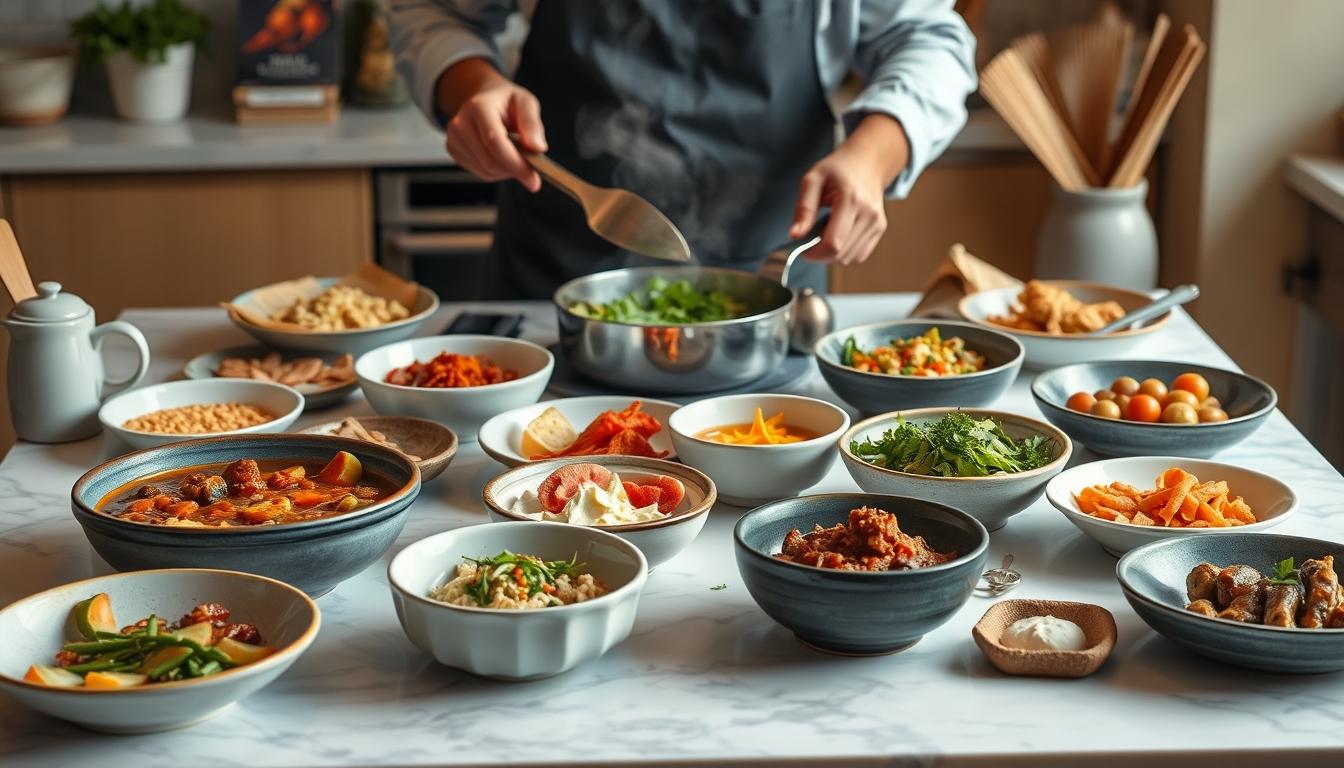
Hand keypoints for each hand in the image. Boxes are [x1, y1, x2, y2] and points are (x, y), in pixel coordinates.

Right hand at [436, 58, 547, 191]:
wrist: (485, 98)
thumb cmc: (506, 101)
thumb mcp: (526, 102)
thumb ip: (532, 124)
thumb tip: (537, 148)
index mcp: (478, 106)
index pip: (494, 141)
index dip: (515, 162)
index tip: (533, 178)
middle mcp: (461, 123)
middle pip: (489, 160)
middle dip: (514, 169)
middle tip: (531, 167)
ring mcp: (454, 138)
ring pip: (486, 170)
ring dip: (507, 170)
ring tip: (515, 154)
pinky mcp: (454, 151)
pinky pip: (480, 172)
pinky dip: (497, 171)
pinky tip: (501, 156)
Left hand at [790, 113, 909, 264]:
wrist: (867, 161)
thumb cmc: (837, 168)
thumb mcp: (813, 179)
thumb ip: (804, 208)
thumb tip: (795, 235)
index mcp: (851, 200)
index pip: (833, 243)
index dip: (814, 253)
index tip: (803, 249)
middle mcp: (869, 214)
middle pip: (841, 255)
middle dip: (820, 254)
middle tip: (811, 238)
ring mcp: (877, 223)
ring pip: (849, 258)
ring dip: (832, 253)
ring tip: (825, 231)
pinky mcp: (879, 229)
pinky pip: (858, 255)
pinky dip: (844, 252)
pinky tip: (838, 234)